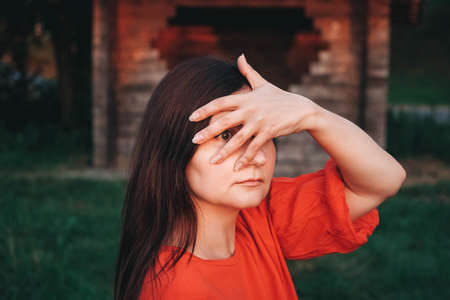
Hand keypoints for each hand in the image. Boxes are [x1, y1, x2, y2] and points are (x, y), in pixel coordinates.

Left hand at [188, 54, 320, 170]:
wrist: (301, 109)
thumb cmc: (279, 97)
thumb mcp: (263, 84)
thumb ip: (248, 72)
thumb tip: (240, 56)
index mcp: (246, 98)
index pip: (220, 102)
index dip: (205, 109)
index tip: (191, 117)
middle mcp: (250, 109)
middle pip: (225, 121)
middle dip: (208, 132)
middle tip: (194, 140)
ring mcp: (259, 122)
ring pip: (238, 138)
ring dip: (224, 151)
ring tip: (212, 161)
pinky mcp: (269, 133)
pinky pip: (254, 148)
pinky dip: (245, 158)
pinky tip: (236, 168)